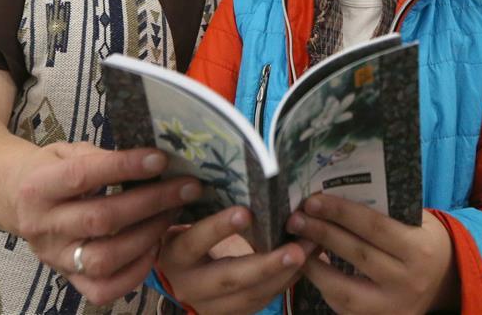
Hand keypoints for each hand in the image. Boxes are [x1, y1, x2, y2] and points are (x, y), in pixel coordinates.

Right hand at [8, 141, 201, 304]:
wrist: (14, 198)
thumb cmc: (52, 168)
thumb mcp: (68, 150)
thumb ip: (102, 155)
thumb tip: (153, 159)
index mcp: (38, 187)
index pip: (83, 177)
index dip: (125, 167)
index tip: (161, 159)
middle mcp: (42, 226)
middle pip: (101, 219)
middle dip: (151, 202)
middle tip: (186, 187)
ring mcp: (55, 258)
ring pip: (104, 258)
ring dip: (148, 235)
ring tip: (174, 213)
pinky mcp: (66, 279)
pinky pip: (103, 289)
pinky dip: (135, 271)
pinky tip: (155, 246)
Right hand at [157, 206, 313, 314]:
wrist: (172, 283)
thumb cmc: (182, 240)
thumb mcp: (182, 224)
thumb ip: (200, 209)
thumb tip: (239, 179)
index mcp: (175, 256)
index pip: (195, 241)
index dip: (218, 228)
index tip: (245, 212)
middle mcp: (190, 285)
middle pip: (229, 279)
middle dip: (266, 265)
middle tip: (296, 250)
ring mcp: (210, 306)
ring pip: (250, 296)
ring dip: (284, 275)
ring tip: (309, 251)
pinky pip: (260, 302)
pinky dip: (284, 283)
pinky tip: (303, 265)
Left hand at [286, 196, 458, 314]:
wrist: (445, 280)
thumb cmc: (422, 239)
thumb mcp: (415, 220)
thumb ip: (384, 209)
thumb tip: (335, 190)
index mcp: (419, 248)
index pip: (374, 226)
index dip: (340, 212)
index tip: (313, 201)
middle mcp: (409, 280)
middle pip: (356, 254)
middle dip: (321, 233)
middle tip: (295, 218)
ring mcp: (393, 306)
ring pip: (345, 287)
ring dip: (314, 264)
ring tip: (295, 243)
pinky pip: (344, 305)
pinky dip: (323, 284)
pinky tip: (309, 265)